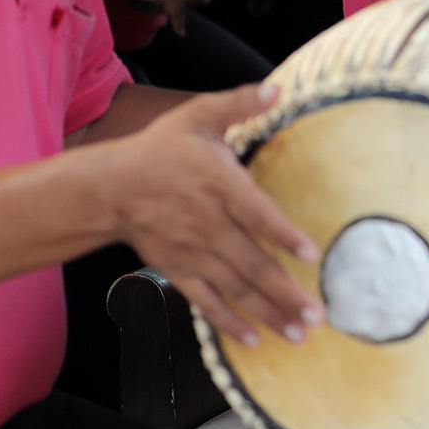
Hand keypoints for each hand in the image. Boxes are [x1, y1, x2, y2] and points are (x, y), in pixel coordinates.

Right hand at [105, 84, 321, 345]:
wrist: (110, 187)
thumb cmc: (162, 149)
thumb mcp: (198, 115)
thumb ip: (239, 103)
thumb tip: (277, 88)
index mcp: (218, 185)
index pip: (255, 213)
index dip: (282, 234)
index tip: (310, 253)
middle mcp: (207, 224)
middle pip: (251, 262)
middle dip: (286, 291)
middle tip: (318, 314)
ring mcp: (192, 252)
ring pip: (235, 288)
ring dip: (268, 312)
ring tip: (299, 334)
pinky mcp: (179, 270)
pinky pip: (207, 301)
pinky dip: (229, 322)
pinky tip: (255, 340)